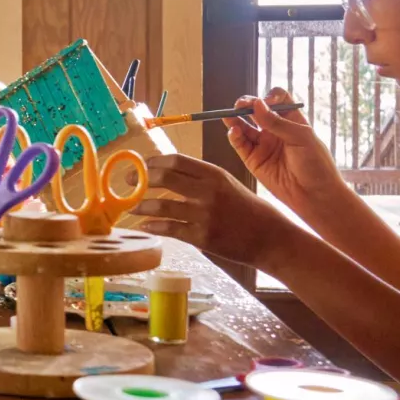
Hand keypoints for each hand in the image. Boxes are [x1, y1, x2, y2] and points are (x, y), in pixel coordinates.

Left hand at [129, 154, 304, 268]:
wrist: (270, 238)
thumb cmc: (248, 210)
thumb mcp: (228, 185)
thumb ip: (201, 179)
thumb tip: (167, 174)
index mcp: (214, 174)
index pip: (176, 160)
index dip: (154, 161)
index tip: (141, 164)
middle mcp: (208, 191)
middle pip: (165, 178)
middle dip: (141, 179)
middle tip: (129, 182)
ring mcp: (205, 215)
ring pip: (162, 205)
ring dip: (142, 206)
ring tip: (132, 207)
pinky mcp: (203, 237)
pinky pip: (170, 229)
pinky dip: (153, 226)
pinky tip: (145, 225)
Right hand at [225, 89, 348, 214]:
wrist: (315, 195)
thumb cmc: (316, 164)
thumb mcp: (301, 137)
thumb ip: (277, 122)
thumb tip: (256, 104)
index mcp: (292, 120)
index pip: (278, 99)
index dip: (270, 96)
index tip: (267, 101)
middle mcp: (275, 130)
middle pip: (256, 110)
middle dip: (247, 104)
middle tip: (241, 105)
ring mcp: (263, 144)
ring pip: (244, 126)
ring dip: (235, 118)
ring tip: (229, 115)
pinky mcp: (253, 159)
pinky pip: (240, 144)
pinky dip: (234, 136)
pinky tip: (234, 131)